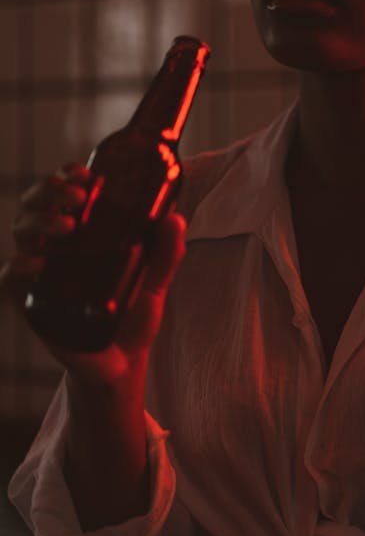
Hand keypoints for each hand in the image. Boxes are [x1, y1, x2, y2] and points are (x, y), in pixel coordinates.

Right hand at [0, 163, 185, 387]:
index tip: (84, 172)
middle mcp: (57, 247)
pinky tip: (39, 261)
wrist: (122, 363)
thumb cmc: (132, 317)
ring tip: (68, 224)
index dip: (65, 176)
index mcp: (83, 234)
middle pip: (36, 204)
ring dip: (40, 219)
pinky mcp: (32, 301)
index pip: (64, 193)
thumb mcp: (154, 282)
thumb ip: (166, 253)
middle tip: (77, 196)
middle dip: (50, 190)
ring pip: (22, 231)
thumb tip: (176, 218)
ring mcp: (42, 273)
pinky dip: (20, 265)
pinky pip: (11, 277)